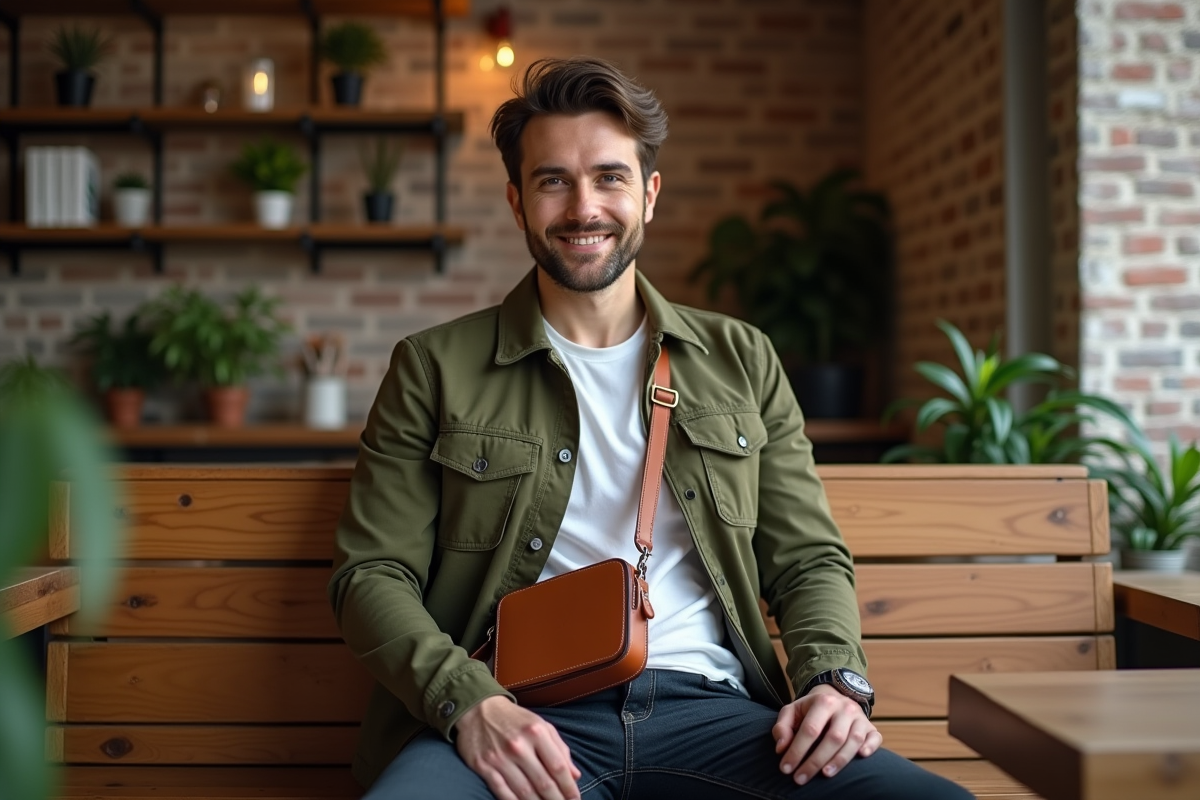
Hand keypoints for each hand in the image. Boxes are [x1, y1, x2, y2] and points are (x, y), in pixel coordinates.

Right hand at [455, 695, 581, 799]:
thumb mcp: (541, 726)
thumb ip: (560, 749)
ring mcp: (500, 757)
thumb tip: (575, 775)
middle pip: (543, 782)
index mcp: (536, 732)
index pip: (558, 767)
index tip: (575, 799)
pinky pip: (502, 792)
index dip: (569, 787)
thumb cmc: (515, 719)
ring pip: (524, 791)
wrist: (478, 709)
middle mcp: (519, 745)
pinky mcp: (483, 766)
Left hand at [772, 684, 881, 785]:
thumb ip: (782, 727)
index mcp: (823, 701)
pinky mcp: (871, 728)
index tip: (786, 768)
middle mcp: (844, 708)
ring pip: (854, 741)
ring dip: (840, 760)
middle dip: (816, 761)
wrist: (834, 697)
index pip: (810, 729)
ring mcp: (860, 718)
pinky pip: (875, 738)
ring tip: (825, 775)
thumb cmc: (809, 710)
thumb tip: (781, 748)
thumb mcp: (792, 711)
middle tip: (801, 778)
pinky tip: (861, 757)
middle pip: (833, 737)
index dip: (797, 751)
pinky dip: (869, 748)